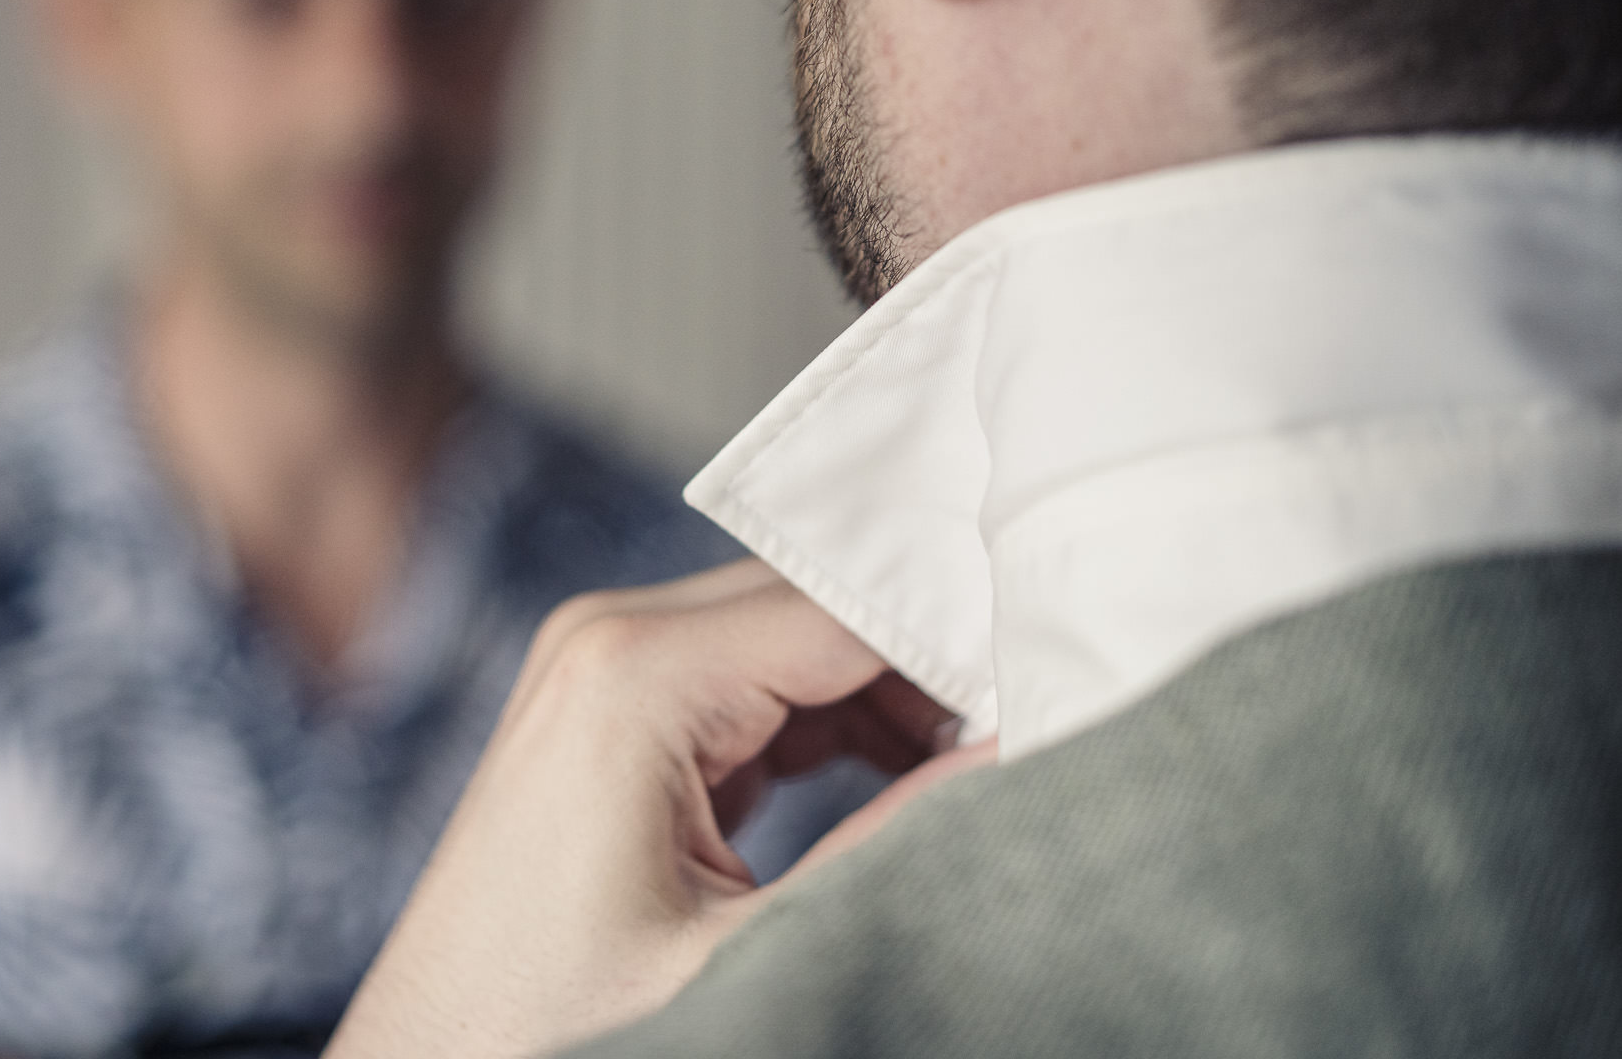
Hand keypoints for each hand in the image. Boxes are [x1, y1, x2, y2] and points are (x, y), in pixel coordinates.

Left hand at [324, 560, 996, 1058]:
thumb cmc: (555, 1024)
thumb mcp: (749, 948)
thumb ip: (894, 843)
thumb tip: (1022, 760)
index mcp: (634, 669)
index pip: (849, 605)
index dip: (966, 641)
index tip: (1066, 680)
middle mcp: (610, 637)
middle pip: (823, 606)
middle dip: (936, 663)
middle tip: (1045, 722)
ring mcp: (602, 670)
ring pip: (797, 643)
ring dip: (894, 697)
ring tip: (988, 765)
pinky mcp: (610, 716)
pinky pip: (753, 687)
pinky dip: (834, 724)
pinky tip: (912, 777)